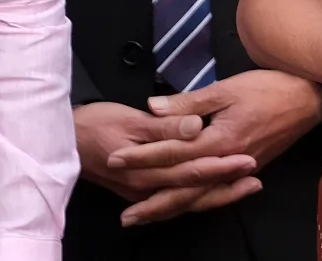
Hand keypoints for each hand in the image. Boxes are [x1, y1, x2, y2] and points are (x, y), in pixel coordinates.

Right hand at [74, 100, 260, 225]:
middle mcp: (147, 187)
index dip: (222, 166)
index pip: (193, 170)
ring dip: (216, 195)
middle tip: (256, 179)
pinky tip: (211, 195)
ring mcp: (143, 193)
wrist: (64, 140)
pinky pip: (174, 201)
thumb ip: (166, 127)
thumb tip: (195, 127)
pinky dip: (196, 198)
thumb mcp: (130, 119)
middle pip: (194, 192)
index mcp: (147, 170)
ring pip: (186, 200)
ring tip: (245, 188)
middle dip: (227, 187)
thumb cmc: (97, 123)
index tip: (248, 160)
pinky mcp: (140, 191)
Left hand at [105, 69, 321, 224]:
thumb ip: (189, 104)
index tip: (114, 160)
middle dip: (152, 200)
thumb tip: (152, 108)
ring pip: (199, 197)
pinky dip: (195, 203)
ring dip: (171, 208)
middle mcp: (226, 163)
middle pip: (183, 188)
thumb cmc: (269, 87)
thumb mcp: (227, 88)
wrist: (310, 98)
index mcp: (219, 141)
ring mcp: (238, 170)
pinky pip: (215, 194)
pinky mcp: (247, 170)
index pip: (172, 153)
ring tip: (145, 217)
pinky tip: (184, 207)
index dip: (142, 156)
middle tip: (125, 216)